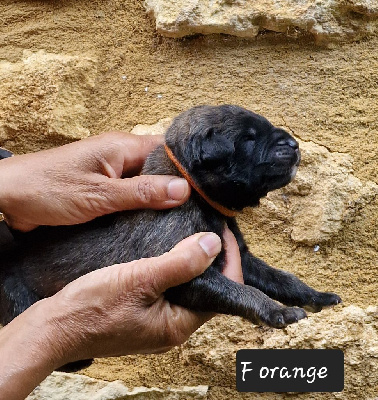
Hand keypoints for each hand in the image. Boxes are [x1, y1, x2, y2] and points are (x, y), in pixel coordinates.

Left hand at [0, 132, 189, 231]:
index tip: (207, 192)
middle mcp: (120, 156)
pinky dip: (143, 208)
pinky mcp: (103, 190)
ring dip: (160, 200)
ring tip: (184, 220)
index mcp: (122, 147)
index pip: (167, 150)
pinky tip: (154, 224)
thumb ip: (140, 193)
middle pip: (159, 168)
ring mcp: (112, 174)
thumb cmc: (48, 189)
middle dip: (177, 187)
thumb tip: (183, 189)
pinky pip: (131, 196)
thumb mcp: (98, 195)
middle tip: (200, 211)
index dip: (188, 168)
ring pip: (146, 184)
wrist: (7, 198)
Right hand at [43, 230, 241, 361]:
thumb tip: (214, 244)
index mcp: (178, 325)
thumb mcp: (140, 279)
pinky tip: (169, 248)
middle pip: (208, 289)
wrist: (53, 327)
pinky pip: (170, 287)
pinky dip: (175, 266)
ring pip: (188, 286)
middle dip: (213, 258)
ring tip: (193, 232)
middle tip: (210, 227)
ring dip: (193, 260)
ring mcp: (157, 320)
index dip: (228, 259)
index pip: (222, 293)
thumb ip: (181, 263)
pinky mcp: (143, 312)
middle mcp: (172, 326)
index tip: (222, 230)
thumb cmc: (92, 307)